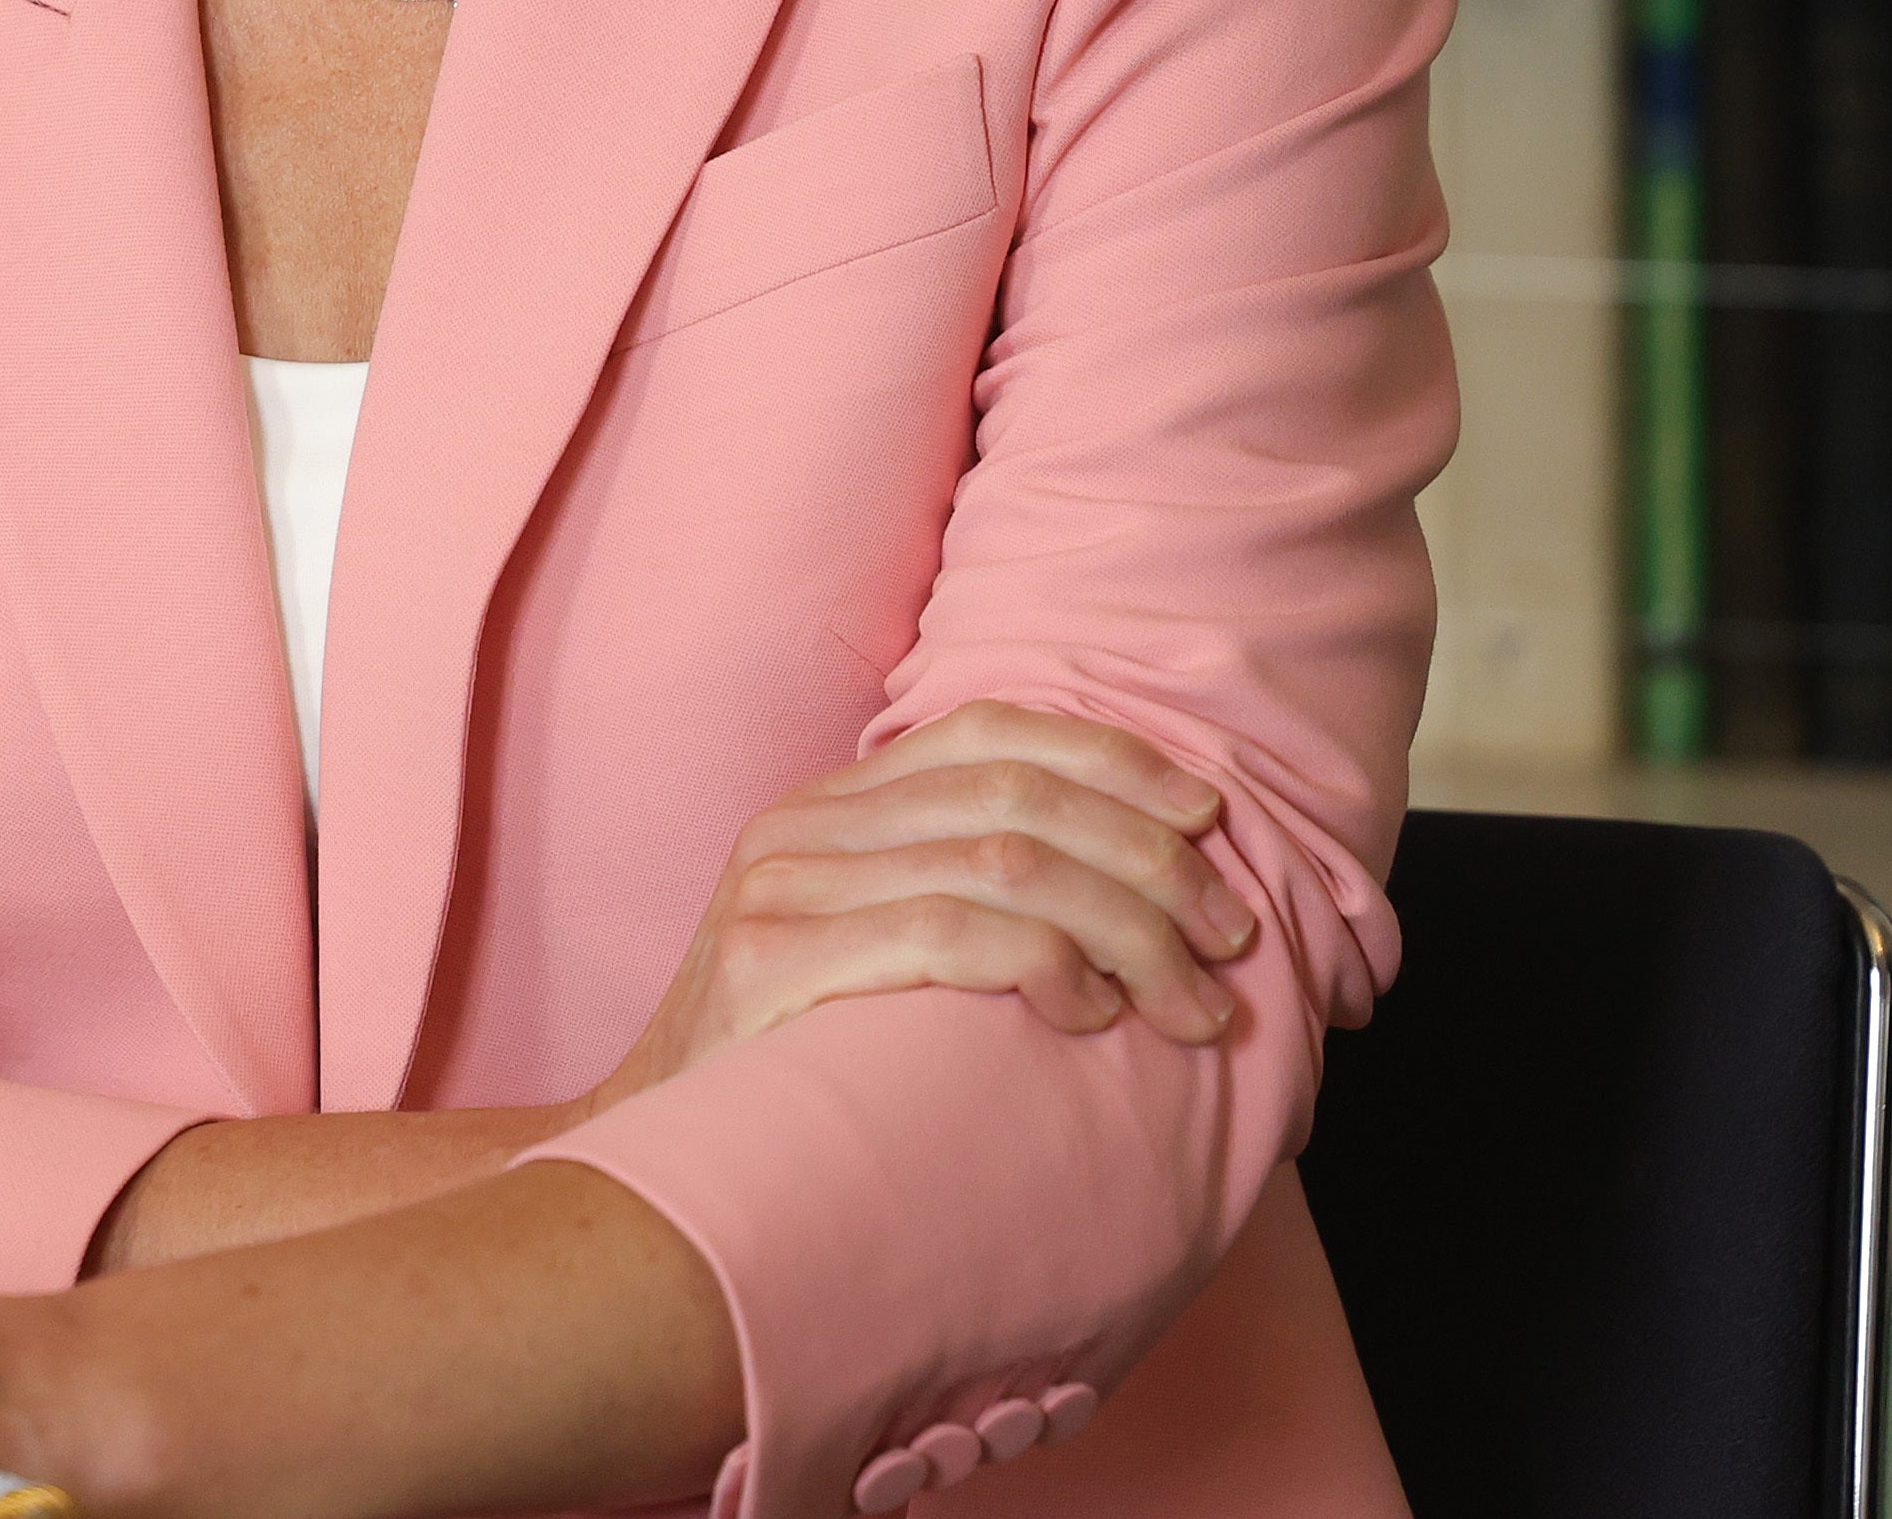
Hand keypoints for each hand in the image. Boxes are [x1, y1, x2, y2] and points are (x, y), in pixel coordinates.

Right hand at [590, 700, 1262, 1114]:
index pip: (990, 731)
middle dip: (1148, 861)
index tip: (1206, 818)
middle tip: (1231, 937)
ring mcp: (779, 887)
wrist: (660, 1160)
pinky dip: (1042, 962)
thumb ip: (957, 893)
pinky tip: (1092, 1010)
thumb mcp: (869, 948)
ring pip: (1002, 861)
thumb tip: (1131, 880)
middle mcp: (802, 824)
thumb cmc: (798, 1068)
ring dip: (1128, 929)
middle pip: (1016, 796)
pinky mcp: (769, 960)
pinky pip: (943, 932)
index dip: (1111, 759)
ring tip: (1192, 1002)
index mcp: (831, 802)